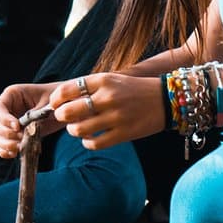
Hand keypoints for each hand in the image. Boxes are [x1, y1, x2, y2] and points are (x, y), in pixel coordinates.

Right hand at [0, 82, 62, 158]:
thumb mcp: (47, 104)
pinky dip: (5, 152)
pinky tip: (16, 153)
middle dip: (7, 134)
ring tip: (20, 147)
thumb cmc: (56, 100)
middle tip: (22, 137)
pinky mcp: (14, 136)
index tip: (17, 127)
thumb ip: (34, 115)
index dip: (5, 120)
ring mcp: (8, 124)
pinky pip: (2, 146)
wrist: (64, 107)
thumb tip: (24, 128)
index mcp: (11, 95)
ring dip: (6, 144)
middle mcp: (7, 110)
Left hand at [49, 73, 164, 149]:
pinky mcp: (124, 133)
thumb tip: (63, 101)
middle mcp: (108, 97)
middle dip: (61, 117)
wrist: (167, 99)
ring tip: (78, 129)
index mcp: (104, 80)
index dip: (55, 100)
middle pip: (68, 112)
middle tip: (66, 118)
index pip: (66, 90)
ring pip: (79, 129)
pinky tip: (90, 139)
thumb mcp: (114, 79)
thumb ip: (91, 87)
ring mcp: (116, 117)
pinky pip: (94, 144)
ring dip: (73, 131)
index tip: (56, 105)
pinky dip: (87, 143)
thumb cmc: (136, 90)